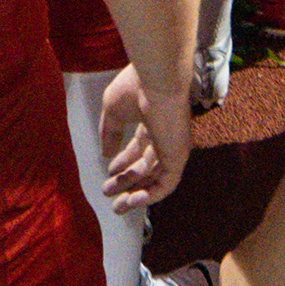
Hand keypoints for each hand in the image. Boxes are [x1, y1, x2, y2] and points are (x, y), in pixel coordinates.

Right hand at [98, 62, 188, 208]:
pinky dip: (152, 195)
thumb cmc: (134, 87)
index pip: (138, 149)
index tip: (108, 173)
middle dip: (126, 182)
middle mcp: (164, 137)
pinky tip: (134, 200)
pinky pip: (167, 183)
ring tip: (117, 206)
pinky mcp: (178, 156)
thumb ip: (110, 133)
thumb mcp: (113, 111)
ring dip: (136, 193)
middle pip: (146, 167)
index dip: (123, 163)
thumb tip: (106, 154)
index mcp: (151, 123)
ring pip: (155, 179)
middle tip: (108, 193)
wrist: (157, 79)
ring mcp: (172, 148)